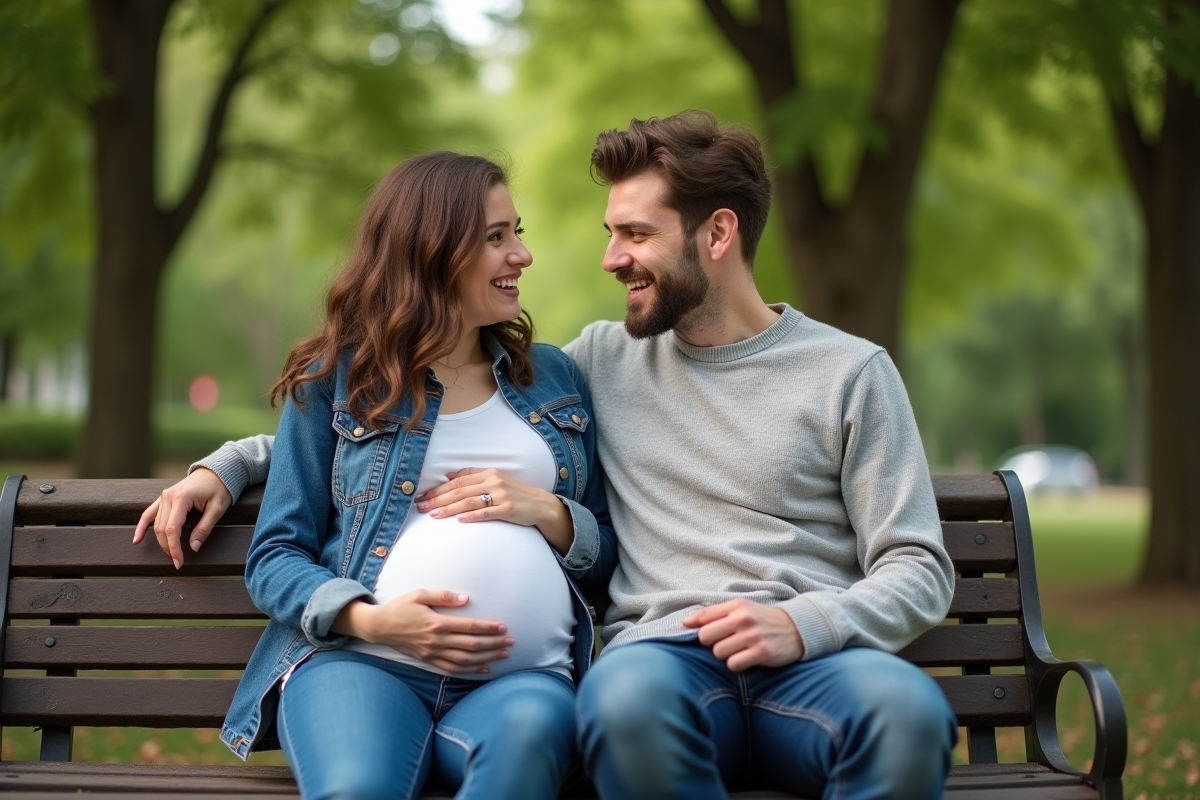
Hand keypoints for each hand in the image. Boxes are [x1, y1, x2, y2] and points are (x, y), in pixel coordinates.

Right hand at [132, 467, 232, 568]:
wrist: (216, 472)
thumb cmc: (219, 488)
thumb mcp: (217, 509)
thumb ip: (204, 528)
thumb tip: (193, 548)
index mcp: (181, 498)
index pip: (172, 529)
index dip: (174, 548)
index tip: (179, 562)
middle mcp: (168, 496)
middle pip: (162, 529)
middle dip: (168, 547)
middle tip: (177, 562)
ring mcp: (163, 496)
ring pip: (155, 524)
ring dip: (161, 541)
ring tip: (169, 555)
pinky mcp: (163, 498)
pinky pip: (148, 514)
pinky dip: (141, 527)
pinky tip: (136, 540)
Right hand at [335, 590, 512, 674]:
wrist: (380, 626)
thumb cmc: (400, 607)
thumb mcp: (419, 594)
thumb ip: (443, 596)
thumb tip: (466, 599)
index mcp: (437, 623)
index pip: (470, 627)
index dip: (488, 628)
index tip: (503, 627)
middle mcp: (437, 641)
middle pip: (472, 645)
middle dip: (494, 644)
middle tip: (511, 642)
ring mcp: (433, 653)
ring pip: (465, 659)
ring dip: (487, 658)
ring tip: (503, 655)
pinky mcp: (429, 660)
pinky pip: (452, 669)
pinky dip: (470, 670)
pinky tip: (484, 669)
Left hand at [414, 468, 572, 551]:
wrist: (539, 504)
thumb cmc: (514, 493)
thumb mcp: (495, 479)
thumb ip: (473, 476)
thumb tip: (449, 476)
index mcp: (488, 473)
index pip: (457, 480)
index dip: (438, 488)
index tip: (422, 496)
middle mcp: (493, 481)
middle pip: (459, 490)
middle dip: (438, 499)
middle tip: (421, 506)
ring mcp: (501, 495)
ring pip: (469, 501)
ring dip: (449, 508)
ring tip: (433, 515)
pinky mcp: (507, 509)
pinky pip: (486, 512)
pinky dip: (472, 516)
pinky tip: (459, 520)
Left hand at [682, 598, 804, 671]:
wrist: (796, 629)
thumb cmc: (762, 619)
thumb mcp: (740, 609)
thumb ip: (713, 614)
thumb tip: (684, 622)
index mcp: (736, 605)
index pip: (703, 616)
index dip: (696, 628)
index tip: (700, 634)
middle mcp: (743, 619)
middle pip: (706, 637)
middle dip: (711, 643)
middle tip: (724, 643)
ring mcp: (753, 636)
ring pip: (718, 653)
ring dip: (725, 655)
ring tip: (737, 650)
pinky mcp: (761, 653)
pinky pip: (734, 664)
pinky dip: (736, 664)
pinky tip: (745, 659)